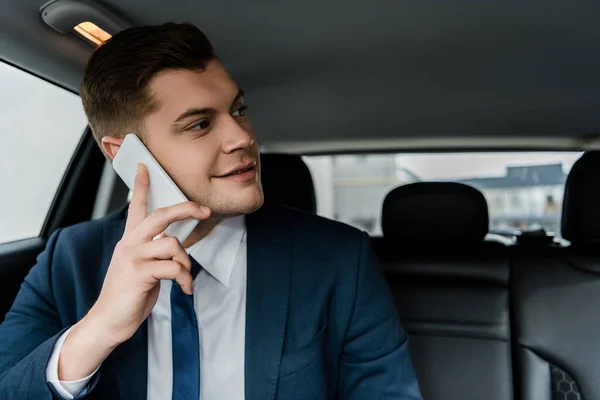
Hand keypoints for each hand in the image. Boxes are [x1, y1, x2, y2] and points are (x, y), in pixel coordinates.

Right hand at [58, 163, 209, 379]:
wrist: (109, 321)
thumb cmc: (128, 295)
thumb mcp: (140, 267)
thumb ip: (154, 252)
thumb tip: (176, 247)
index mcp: (130, 240)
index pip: (136, 206)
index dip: (142, 185)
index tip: (145, 166)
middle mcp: (129, 243)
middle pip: (160, 215)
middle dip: (185, 209)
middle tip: (204, 211)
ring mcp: (133, 257)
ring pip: (173, 245)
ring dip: (187, 263)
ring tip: (185, 279)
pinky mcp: (138, 272)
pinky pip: (173, 268)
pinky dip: (185, 279)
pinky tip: (185, 290)